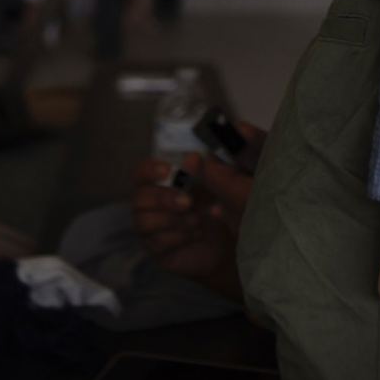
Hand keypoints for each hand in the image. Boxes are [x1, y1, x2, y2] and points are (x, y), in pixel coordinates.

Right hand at [130, 121, 265, 291]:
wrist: (237, 244)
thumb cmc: (233, 203)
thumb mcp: (240, 174)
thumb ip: (241, 150)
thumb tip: (239, 127)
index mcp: (169, 181)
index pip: (142, 171)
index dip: (148, 169)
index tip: (168, 170)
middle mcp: (156, 203)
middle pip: (139, 197)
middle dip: (163, 198)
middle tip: (188, 202)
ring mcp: (155, 229)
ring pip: (143, 220)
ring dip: (172, 219)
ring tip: (197, 220)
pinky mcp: (160, 251)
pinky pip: (155, 243)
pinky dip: (176, 237)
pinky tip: (194, 234)